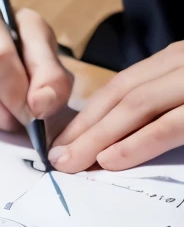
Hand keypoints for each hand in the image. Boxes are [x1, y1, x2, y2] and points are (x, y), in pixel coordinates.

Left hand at [51, 42, 183, 172]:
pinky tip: (107, 160)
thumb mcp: (182, 95)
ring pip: (136, 105)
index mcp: (175, 63)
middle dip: (84, 127)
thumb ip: (158, 107)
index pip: (122, 85)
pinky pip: (166, 127)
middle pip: (121, 93)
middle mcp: (181, 64)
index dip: (88, 114)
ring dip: (97, 137)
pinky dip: (134, 144)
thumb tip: (113, 142)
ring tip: (69, 163)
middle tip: (55, 158)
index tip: (61, 141)